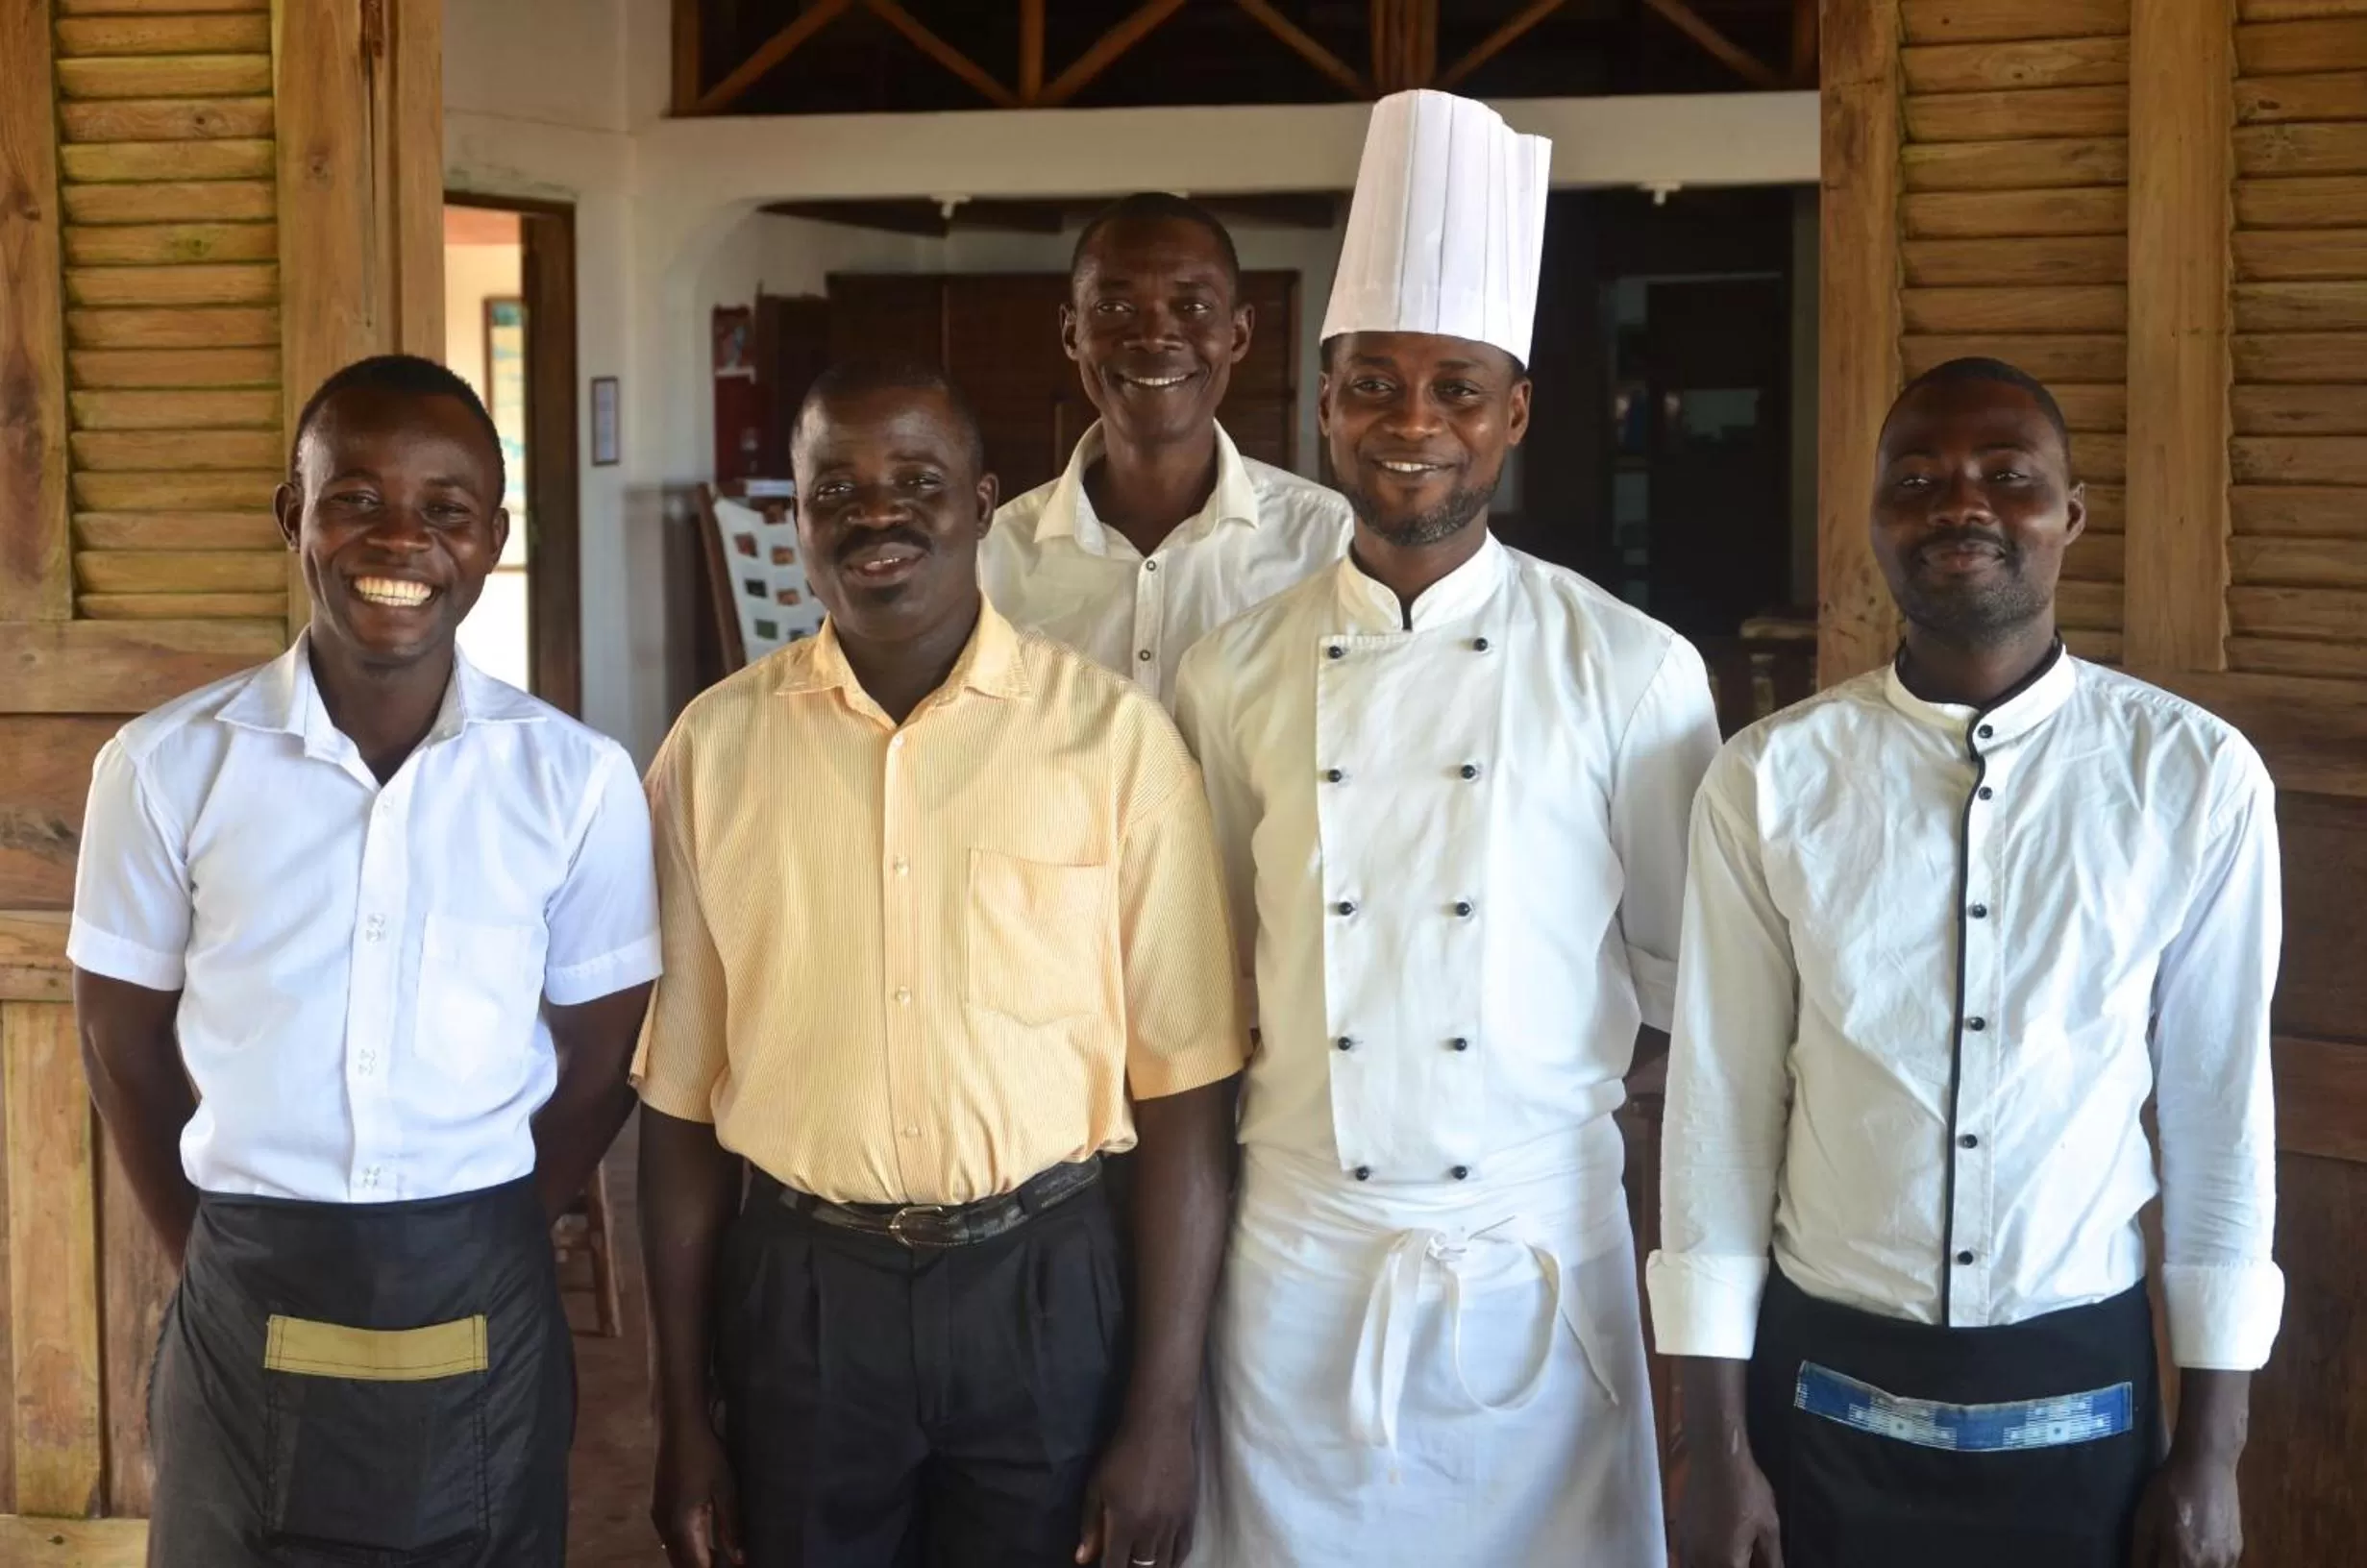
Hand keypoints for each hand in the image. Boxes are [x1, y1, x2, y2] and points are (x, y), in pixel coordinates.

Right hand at [652, 1418, 743, 1567]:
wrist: (677, 1424)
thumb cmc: (704, 1454)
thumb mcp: (725, 1489)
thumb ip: (730, 1526)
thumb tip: (739, 1560)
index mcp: (680, 1526)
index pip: (697, 1567)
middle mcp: (664, 1527)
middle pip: (682, 1564)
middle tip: (731, 1564)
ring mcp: (659, 1516)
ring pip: (675, 1552)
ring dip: (696, 1560)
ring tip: (722, 1559)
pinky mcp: (661, 1506)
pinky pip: (673, 1539)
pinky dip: (689, 1547)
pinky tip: (706, 1543)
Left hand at [1076, 1410, 1197, 1567]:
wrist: (1159, 1427)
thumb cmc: (1120, 1455)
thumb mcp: (1096, 1488)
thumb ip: (1090, 1526)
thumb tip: (1083, 1559)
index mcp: (1124, 1525)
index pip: (1115, 1567)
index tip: (1106, 1567)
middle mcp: (1150, 1531)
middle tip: (1123, 1563)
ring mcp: (1173, 1524)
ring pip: (1165, 1565)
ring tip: (1143, 1565)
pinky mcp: (1189, 1514)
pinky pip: (1184, 1549)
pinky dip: (1174, 1561)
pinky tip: (1166, 1562)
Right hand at [1676, 1443, 1784, 1567]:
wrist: (1716, 1458)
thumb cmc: (1746, 1490)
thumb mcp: (1768, 1527)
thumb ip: (1771, 1560)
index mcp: (1726, 1563)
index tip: (1758, 1561)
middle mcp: (1700, 1560)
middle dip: (1736, 1565)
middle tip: (1749, 1555)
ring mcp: (1685, 1548)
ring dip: (1718, 1563)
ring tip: (1735, 1552)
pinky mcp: (1679, 1535)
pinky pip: (1689, 1559)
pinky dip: (1703, 1559)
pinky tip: (1717, 1547)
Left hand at [2130, 1449, 2242, 1567]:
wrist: (2206, 1465)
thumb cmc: (2168, 1489)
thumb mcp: (2144, 1519)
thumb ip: (2142, 1553)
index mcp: (2184, 1558)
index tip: (2151, 1560)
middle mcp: (2210, 1565)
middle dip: (2171, 1565)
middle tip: (2163, 1555)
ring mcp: (2228, 1559)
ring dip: (2189, 1567)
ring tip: (2178, 1550)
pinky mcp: (2238, 1550)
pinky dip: (2205, 1565)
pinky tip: (2195, 1549)